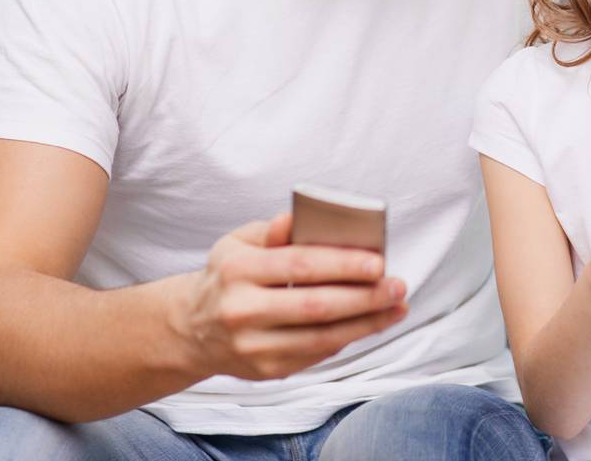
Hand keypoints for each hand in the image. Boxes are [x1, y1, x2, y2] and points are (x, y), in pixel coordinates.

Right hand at [171, 212, 408, 380]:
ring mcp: (254, 347)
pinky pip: (316, 354)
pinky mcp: (266, 371)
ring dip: (366, 323)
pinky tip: (371, 323)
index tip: (379, 261)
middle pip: (315, 306)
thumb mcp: (239, 242)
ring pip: (320, 337)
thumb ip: (272, 231)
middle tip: (398, 285)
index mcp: (238, 270)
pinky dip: (348, 338)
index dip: (342, 264)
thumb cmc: (229, 275)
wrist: (192, 329)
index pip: (299, 266)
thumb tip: (296, 219)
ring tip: (397, 306)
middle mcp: (243, 311)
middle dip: (364, 297)